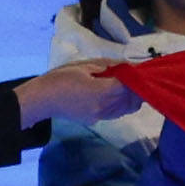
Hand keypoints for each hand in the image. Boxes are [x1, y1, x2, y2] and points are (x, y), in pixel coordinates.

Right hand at [15, 63, 136, 124]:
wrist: (41, 99)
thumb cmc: (60, 78)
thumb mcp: (84, 66)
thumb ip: (108, 66)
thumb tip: (126, 65)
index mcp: (102, 91)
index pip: (129, 86)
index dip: (137, 78)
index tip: (143, 70)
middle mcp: (105, 106)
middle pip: (131, 99)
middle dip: (138, 88)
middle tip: (140, 77)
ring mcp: (100, 116)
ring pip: (126, 109)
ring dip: (132, 98)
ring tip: (131, 86)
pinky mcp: (95, 120)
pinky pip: (116, 113)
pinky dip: (123, 105)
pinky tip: (119, 95)